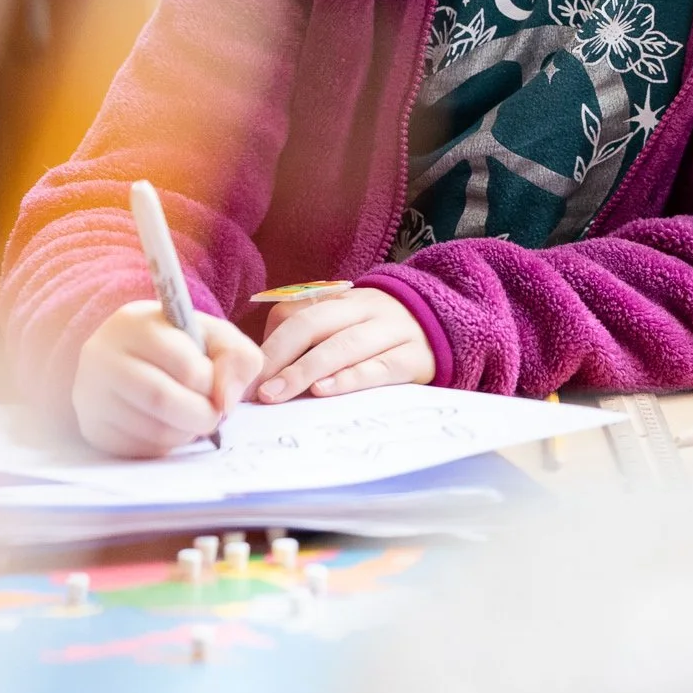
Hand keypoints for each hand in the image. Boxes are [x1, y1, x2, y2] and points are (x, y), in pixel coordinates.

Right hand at [72, 299, 263, 456]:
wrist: (132, 359)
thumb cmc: (179, 346)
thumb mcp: (214, 337)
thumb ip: (237, 358)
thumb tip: (225, 400)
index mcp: (135, 323)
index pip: (187, 367)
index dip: (213, 385)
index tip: (216, 386)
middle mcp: (102, 355)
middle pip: (163, 400)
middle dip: (202, 415)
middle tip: (213, 415)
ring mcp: (91, 393)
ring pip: (153, 430)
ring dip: (186, 433)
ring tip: (191, 417)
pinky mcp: (92, 427)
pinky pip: (139, 450)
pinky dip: (165, 446)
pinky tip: (167, 426)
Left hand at [254, 288, 433, 402]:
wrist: (447, 328)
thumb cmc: (381, 336)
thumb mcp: (347, 323)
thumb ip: (309, 335)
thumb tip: (264, 370)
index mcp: (342, 299)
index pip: (296, 314)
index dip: (268, 345)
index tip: (245, 377)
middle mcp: (366, 308)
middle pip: (314, 326)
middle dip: (279, 357)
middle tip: (256, 390)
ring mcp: (392, 330)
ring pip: (343, 346)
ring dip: (305, 370)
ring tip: (278, 394)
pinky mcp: (414, 358)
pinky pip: (379, 367)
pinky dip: (349, 379)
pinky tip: (324, 391)